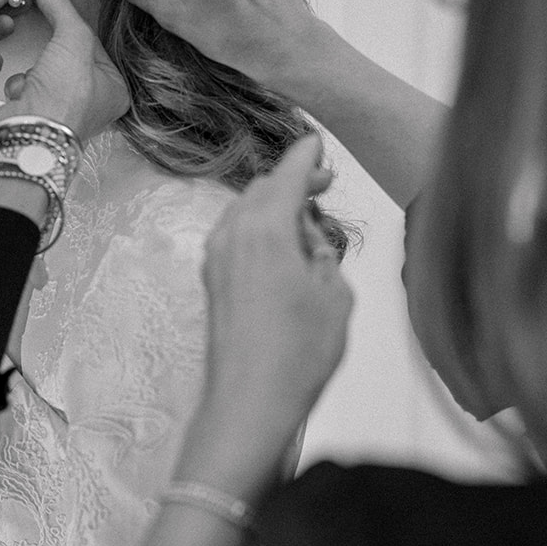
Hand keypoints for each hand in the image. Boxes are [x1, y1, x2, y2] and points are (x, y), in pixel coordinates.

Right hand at [0, 0, 128, 142]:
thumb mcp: (72, 39)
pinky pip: (28, 86)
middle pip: (69, 56)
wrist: (29, 132)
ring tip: (36, 80)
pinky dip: (21, 86)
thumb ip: (62, 8)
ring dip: (35, 70)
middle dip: (53, 54)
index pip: (96, 45)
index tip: (59, 12)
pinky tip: (24, 94)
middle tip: (49, 51)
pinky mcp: (38, 115)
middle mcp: (95, 103)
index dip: (75, 28)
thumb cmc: (64, 94)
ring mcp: (65, 111)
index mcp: (116, 89)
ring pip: (46, 70)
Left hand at [200, 135, 351, 440]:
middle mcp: (233, 235)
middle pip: (263, 188)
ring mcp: (216, 258)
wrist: (250, 402)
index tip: (316, 143)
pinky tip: (283, 253)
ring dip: (275, 208)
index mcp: (265, 228)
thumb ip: (322, 251)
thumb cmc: (297, 353)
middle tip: (324, 187)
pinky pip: (236, 237)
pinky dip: (259, 231)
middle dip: (293, 182)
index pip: (288, 174)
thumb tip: (307, 237)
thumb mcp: (334, 294)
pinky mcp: (212, 281)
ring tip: (309, 227)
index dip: (306, 157)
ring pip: (246, 212)